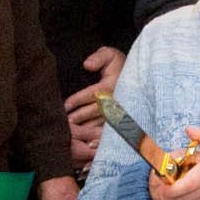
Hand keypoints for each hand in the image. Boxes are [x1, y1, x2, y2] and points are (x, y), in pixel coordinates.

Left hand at [64, 46, 124, 171]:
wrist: (136, 75)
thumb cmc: (117, 64)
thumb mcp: (109, 54)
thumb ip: (98, 57)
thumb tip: (87, 65)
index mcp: (112, 85)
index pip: (90, 94)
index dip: (76, 101)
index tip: (64, 106)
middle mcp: (116, 100)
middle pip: (92, 112)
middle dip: (77, 118)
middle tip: (63, 124)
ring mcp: (119, 112)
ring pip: (98, 124)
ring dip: (84, 130)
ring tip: (70, 135)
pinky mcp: (121, 121)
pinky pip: (107, 132)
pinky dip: (97, 140)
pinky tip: (86, 145)